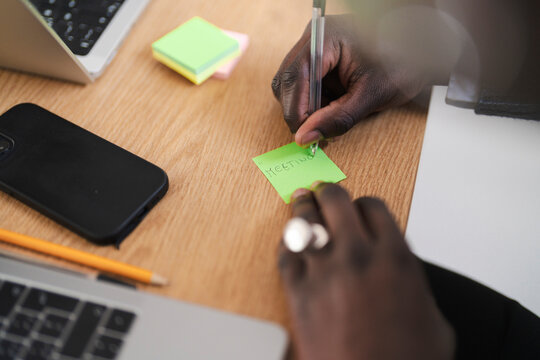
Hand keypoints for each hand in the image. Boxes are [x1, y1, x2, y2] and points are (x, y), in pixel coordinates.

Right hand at [271, 15, 428, 145]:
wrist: (422, 51)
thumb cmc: (402, 64)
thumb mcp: (370, 97)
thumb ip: (337, 118)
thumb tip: (306, 136)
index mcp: (327, 36)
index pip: (296, 76)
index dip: (296, 109)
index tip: (304, 135)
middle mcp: (316, 37)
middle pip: (288, 79)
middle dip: (298, 109)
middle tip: (314, 133)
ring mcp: (315, 45)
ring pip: (291, 83)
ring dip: (305, 106)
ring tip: (327, 119)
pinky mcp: (319, 57)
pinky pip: (303, 82)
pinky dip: (312, 101)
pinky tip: (330, 108)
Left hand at [278, 184, 454, 359]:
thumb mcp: (433, 319)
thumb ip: (412, 283)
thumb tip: (400, 271)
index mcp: (394, 258)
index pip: (373, 207)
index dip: (364, 204)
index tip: (359, 208)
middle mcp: (358, 257)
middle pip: (336, 202)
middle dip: (330, 193)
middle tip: (324, 191)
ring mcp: (324, 273)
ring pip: (305, 221)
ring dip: (303, 207)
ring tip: (301, 200)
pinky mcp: (298, 293)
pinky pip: (286, 255)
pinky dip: (287, 243)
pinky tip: (289, 239)